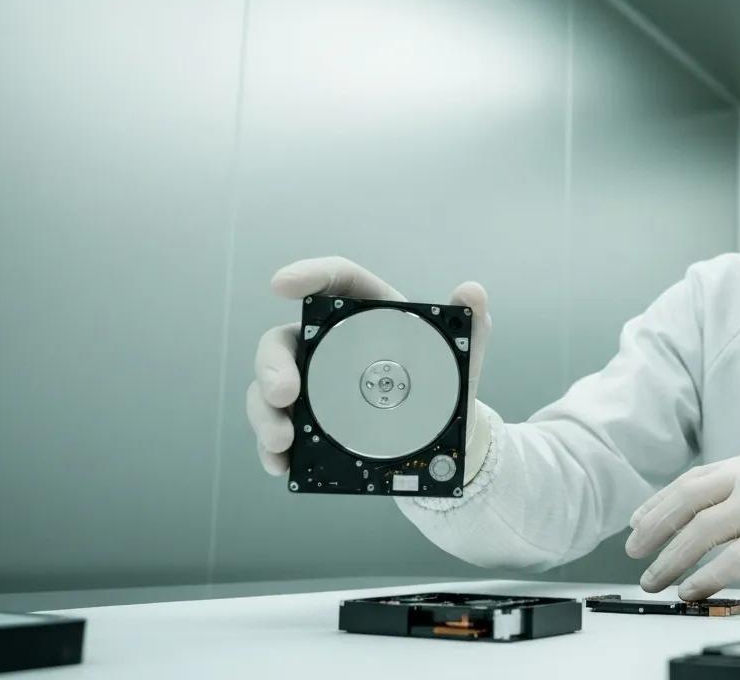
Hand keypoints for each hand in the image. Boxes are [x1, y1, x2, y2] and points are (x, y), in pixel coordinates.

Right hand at [245, 256, 492, 480]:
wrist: (448, 436)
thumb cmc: (449, 381)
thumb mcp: (464, 352)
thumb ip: (471, 321)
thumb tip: (473, 291)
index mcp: (366, 313)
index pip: (333, 282)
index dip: (307, 276)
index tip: (280, 285)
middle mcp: (328, 344)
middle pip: (284, 341)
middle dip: (272, 365)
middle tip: (283, 393)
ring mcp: (313, 384)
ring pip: (269, 389)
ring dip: (266, 414)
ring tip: (281, 441)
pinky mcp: (310, 422)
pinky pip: (280, 430)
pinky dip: (273, 449)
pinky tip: (280, 464)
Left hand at [624, 446, 739, 600]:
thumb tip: (698, 528)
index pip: (699, 478)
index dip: (662, 502)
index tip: (638, 524)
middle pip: (692, 496)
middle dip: (656, 525)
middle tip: (634, 551)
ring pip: (705, 527)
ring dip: (672, 556)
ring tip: (654, 579)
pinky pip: (732, 556)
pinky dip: (705, 575)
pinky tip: (690, 590)